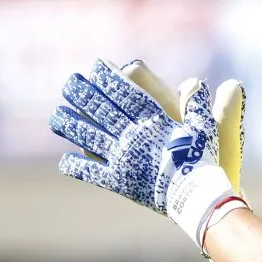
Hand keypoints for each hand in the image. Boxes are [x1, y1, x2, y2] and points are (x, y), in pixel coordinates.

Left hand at [49, 60, 243, 248]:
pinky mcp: (119, 182)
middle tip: (69, 83)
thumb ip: (197, 106)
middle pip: (101, 110)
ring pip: (90, 137)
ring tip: (56, 116)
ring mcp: (122, 158)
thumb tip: (195, 83)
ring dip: (71, 125)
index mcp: (152, 120)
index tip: (97, 66)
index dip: (110, 78)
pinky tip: (65, 160)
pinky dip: (77, 166)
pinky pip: (92, 172)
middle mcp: (132, 135)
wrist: (195, 195)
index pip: (127, 94)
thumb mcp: (205, 129)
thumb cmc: (202, 160)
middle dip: (83, 94)